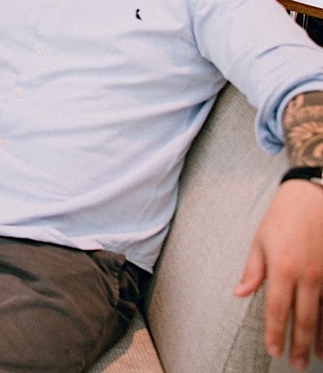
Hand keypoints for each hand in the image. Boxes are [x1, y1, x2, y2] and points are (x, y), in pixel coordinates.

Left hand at [235, 181, 322, 368]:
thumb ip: (252, 271)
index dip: (276, 333)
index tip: (273, 351)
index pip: (278, 310)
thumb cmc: (281, 218)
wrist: (313, 197)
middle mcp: (308, 276)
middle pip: (304, 319)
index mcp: (283, 269)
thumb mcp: (260, 242)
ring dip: (321, 339)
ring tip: (317, 358)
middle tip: (295, 363)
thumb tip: (239, 294)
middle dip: (299, 344)